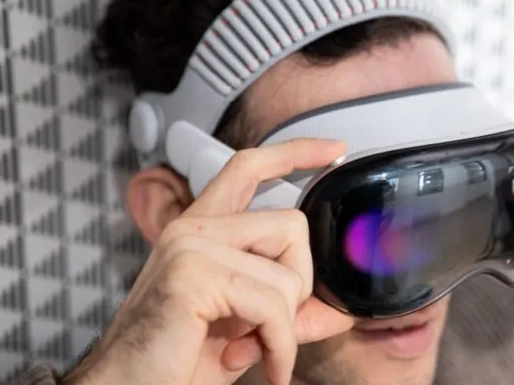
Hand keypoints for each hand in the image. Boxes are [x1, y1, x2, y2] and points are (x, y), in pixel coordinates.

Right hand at [62, 139, 353, 384]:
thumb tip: (338, 310)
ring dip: (285, 327)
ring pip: (287, 272)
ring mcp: (188, 248)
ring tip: (255, 350)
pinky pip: (272, 305)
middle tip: (271, 328)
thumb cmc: (175, 363)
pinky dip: (278, 346)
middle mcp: (192, 230)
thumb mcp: (245, 330)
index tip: (333, 150)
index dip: (294, 153)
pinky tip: (257, 362)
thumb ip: (289, 313)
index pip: (248, 168)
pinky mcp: (190, 275)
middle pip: (290, 225)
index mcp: (202, 232)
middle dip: (299, 285)